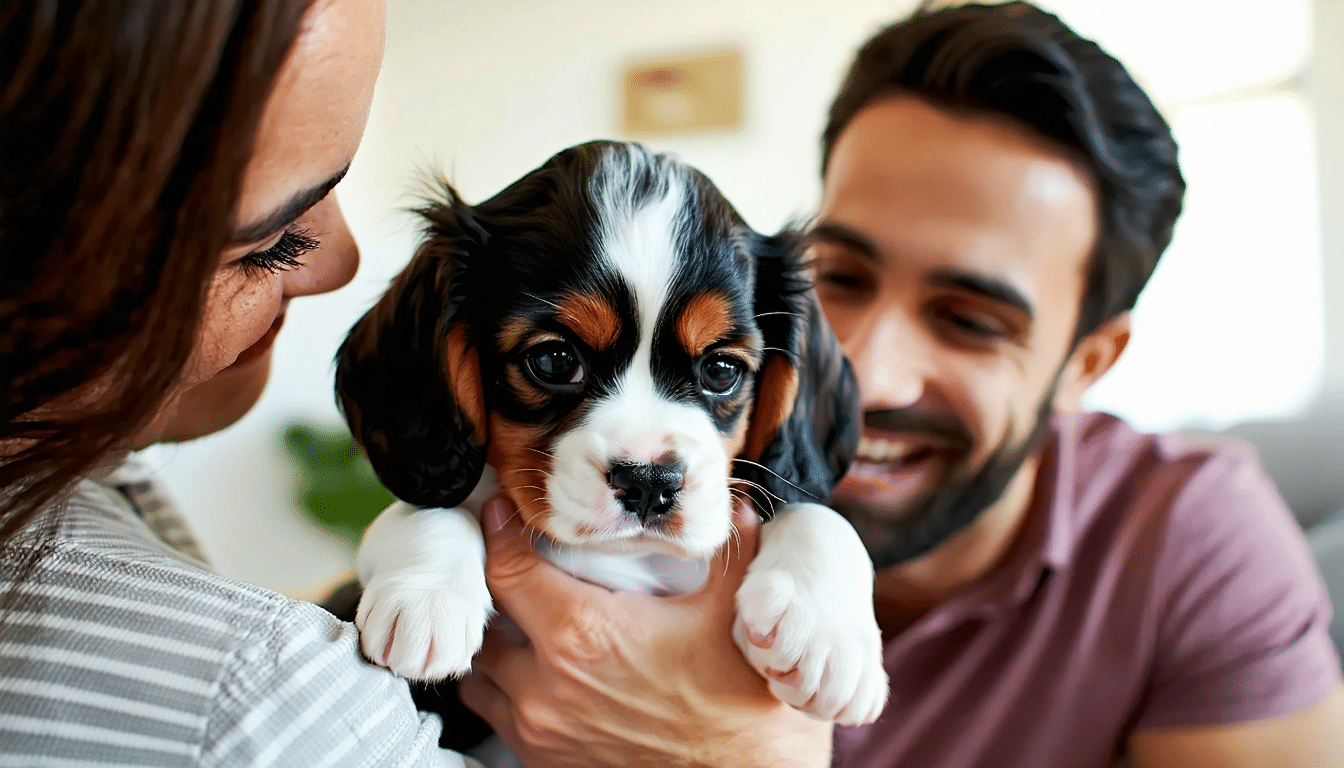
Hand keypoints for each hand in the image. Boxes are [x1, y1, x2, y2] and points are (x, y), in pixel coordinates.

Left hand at [458, 495, 833, 767]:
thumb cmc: (738, 700)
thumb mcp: (734, 611)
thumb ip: (729, 547)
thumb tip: (731, 505)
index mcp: (584, 634)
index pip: (508, 571)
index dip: (500, 535)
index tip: (503, 513)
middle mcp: (548, 686)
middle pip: (485, 625)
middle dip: (499, 596)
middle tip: (520, 572)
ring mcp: (543, 731)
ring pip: (482, 678)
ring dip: (497, 650)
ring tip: (525, 628)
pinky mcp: (548, 764)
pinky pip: (500, 720)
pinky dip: (510, 694)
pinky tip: (543, 675)